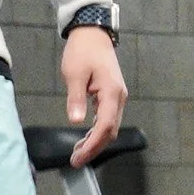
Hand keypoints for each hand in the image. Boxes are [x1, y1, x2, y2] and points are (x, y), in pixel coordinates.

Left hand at [61, 25, 127, 166]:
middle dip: (94, 148)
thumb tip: (76, 121)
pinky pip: (107, 118)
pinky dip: (97, 131)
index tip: (79, 157)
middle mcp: (118, 97)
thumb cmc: (83, 51)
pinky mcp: (112, 95)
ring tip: (78, 152)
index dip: (92, 145)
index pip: (104, 127)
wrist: (93, 34)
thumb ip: (76, 99)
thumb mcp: (74, 74)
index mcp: (111, 93)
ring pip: (110, 126)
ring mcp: (117, 97)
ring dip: (95, 141)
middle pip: (110, 131)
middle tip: (76, 160)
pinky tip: (85, 137)